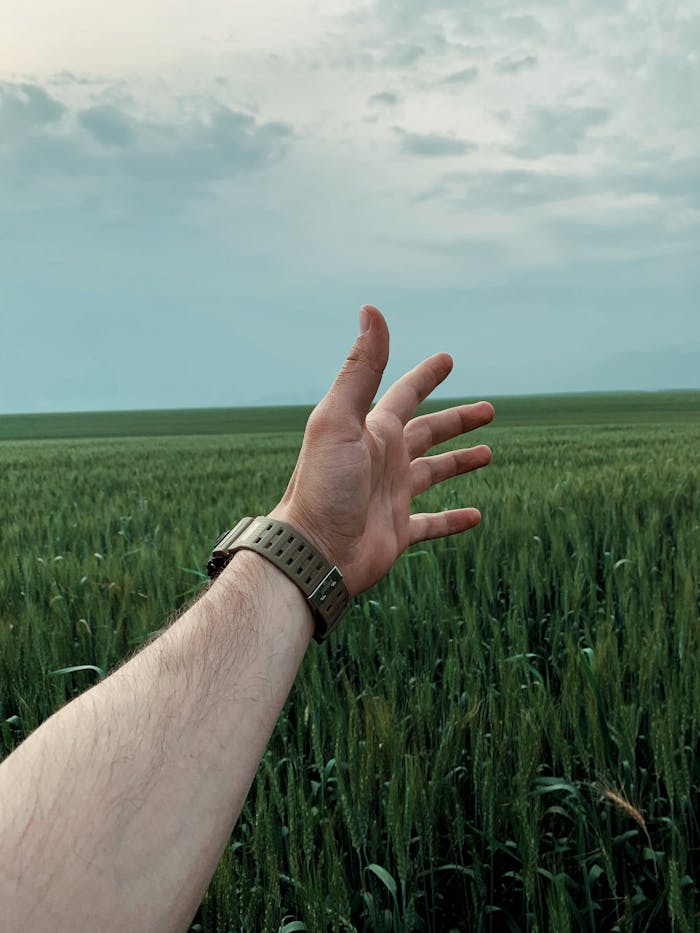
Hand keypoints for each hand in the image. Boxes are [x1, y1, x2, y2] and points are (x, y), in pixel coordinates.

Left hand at [269, 305, 493, 596]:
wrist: (312, 552)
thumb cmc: (323, 486)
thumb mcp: (340, 420)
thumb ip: (361, 369)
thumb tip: (371, 309)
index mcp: (372, 431)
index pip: (405, 394)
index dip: (427, 376)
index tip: (448, 359)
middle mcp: (382, 460)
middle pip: (427, 433)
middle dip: (456, 420)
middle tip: (489, 410)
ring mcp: (390, 496)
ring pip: (433, 474)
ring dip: (458, 462)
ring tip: (488, 453)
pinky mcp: (397, 532)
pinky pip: (432, 523)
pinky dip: (453, 519)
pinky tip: (475, 517)